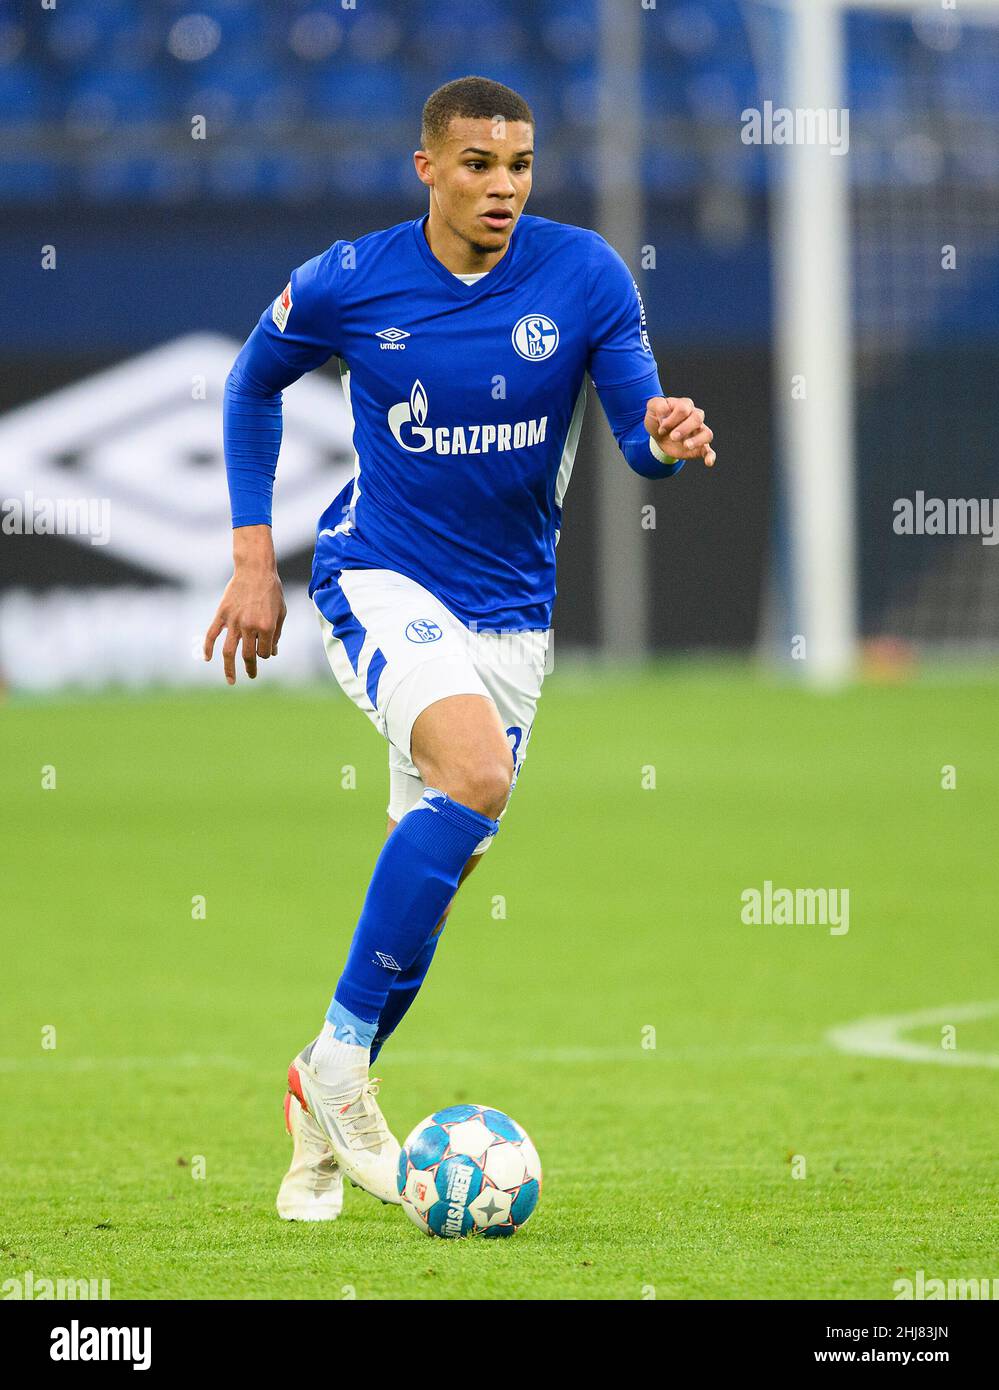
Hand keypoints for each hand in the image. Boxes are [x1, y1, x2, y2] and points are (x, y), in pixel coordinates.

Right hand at [203, 525, 286, 684]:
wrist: (255, 570)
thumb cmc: (272, 591)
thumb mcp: (281, 612)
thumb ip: (277, 634)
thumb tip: (272, 653)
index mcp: (266, 627)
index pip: (264, 652)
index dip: (266, 653)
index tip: (266, 649)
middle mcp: (249, 627)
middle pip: (248, 656)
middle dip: (250, 668)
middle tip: (251, 675)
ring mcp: (234, 622)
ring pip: (229, 652)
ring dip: (229, 669)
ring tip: (231, 680)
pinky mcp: (222, 614)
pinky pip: (211, 635)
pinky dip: (208, 648)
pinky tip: (207, 659)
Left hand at [645, 395, 715, 467]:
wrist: (659, 434)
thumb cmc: (658, 418)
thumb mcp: (652, 408)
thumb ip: (656, 405)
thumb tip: (664, 413)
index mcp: (685, 405)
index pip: (683, 409)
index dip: (671, 419)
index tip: (661, 429)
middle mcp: (696, 416)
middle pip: (697, 418)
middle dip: (684, 428)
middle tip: (672, 437)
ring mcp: (699, 432)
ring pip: (707, 434)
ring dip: (697, 440)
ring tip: (686, 446)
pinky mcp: (699, 447)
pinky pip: (709, 451)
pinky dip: (710, 456)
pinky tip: (708, 462)